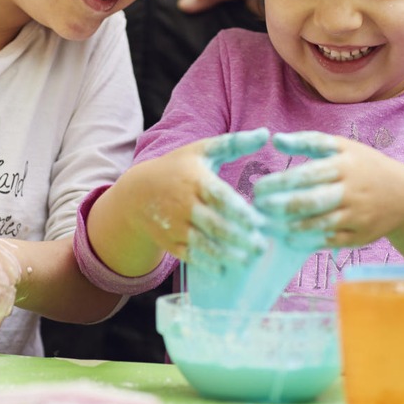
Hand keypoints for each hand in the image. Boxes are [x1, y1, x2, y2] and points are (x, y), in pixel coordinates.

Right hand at [130, 128, 269, 267]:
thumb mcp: (203, 150)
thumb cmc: (178, 168)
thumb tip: (267, 133)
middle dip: (238, 238)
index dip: (238, 211)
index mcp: (195, 180)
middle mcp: (184, 205)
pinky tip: (224, 269)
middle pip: (213, 224)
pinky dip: (206, 264)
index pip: (219, 197)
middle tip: (261, 246)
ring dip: (225, 254)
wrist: (137, 193)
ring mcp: (175, 226)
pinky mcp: (170, 242)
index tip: (259, 221)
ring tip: (247, 260)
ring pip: (202, 243)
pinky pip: (189, 255)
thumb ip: (235, 143)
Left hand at [254, 131, 402, 247]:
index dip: (280, 182)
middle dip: (279, 206)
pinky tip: (286, 237)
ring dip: (287, 226)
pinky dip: (304, 241)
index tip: (258, 187)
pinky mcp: (358, 237)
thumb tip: (275, 139)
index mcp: (345, 166)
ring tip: (265, 225)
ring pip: (317, 225)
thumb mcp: (341, 147)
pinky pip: (327, 241)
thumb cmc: (364, 167)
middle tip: (257, 208)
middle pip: (310, 202)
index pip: (307, 174)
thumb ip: (307, 141)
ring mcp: (356, 217)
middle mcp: (351, 192)